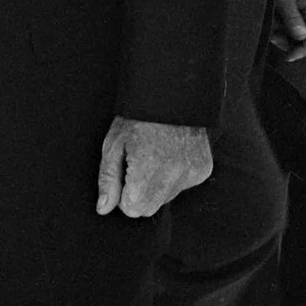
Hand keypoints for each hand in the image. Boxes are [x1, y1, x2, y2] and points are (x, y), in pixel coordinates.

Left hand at [95, 118, 211, 217]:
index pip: (132, 209)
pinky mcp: (202, 171)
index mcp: (149, 168)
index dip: (123, 193)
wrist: (171, 96)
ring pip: (165, 199)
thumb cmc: (137, 118)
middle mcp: (174, 175)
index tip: (124, 172)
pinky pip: (181, 188)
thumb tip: (103, 209)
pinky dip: (173, 178)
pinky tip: (169, 156)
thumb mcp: (114, 144)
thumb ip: (108, 179)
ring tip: (154, 156)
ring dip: (156, 186)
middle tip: (137, 164)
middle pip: (149, 209)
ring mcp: (192, 174)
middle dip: (138, 194)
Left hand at [271, 0, 305, 60]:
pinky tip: (269, 16)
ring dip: (281, 31)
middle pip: (303, 35)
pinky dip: (278, 22)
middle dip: (288, 40)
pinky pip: (286, 19)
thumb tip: (301, 37)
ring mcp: (300, 6)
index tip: (288, 57)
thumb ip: (292, 17)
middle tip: (272, 37)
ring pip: (293, 28)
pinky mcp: (290, 3)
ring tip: (269, 23)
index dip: (302, 49)